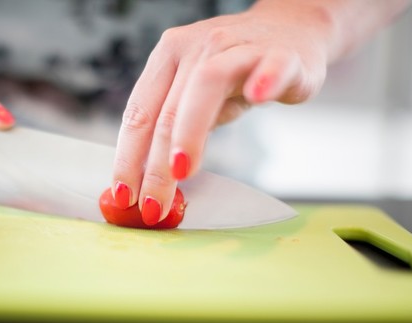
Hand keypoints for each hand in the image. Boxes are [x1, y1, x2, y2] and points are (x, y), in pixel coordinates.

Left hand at [111, 2, 332, 224]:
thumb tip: (149, 181)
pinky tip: (258, 96)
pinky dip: (265, 79)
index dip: (127, 158)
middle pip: (167, 111)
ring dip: (190, 133)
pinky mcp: (281, 53)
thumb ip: (176, 129)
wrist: (289, 29)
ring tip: (181, 172)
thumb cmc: (236, 71)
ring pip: (207, 85)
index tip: (122, 196)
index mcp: (168, 58)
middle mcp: (197, 47)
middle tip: (152, 206)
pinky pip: (272, 65)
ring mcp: (237, 47)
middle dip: (155, 167)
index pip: (139, 113)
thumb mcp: (196, 98)